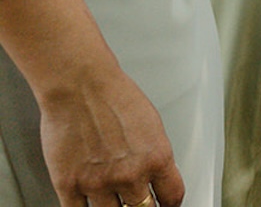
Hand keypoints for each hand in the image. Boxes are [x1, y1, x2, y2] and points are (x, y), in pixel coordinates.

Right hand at [39, 69, 185, 206]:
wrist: (80, 85)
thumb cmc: (115, 96)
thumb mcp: (152, 125)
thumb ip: (154, 156)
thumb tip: (155, 178)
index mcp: (157, 157)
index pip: (172, 197)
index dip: (170, 205)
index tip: (165, 205)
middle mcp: (130, 174)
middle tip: (140, 204)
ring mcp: (98, 182)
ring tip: (113, 202)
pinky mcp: (69, 185)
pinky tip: (89, 206)